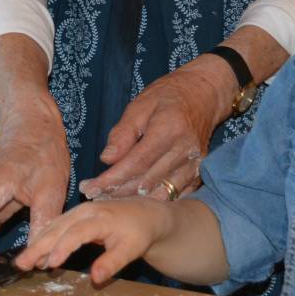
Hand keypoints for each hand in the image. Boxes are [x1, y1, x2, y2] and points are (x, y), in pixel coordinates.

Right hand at [15, 196, 172, 285]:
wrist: (144, 214)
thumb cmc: (138, 233)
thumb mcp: (131, 250)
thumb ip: (112, 263)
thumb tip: (95, 279)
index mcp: (100, 218)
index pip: (77, 232)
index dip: (63, 247)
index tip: (50, 264)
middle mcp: (85, 211)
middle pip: (58, 228)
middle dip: (38, 245)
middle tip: (21, 264)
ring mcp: (78, 211)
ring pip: (53, 226)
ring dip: (37, 243)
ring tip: (23, 262)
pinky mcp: (75, 215)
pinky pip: (56, 226)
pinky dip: (44, 239)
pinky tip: (36, 253)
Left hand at [78, 56, 232, 201]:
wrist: (204, 94)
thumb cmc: (168, 96)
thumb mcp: (140, 105)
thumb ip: (123, 133)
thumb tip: (107, 159)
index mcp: (169, 129)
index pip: (136, 163)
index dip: (112, 179)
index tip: (90, 187)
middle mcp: (185, 151)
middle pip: (146, 181)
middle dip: (117, 192)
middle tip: (92, 195)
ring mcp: (195, 165)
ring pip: (160, 193)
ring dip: (133, 201)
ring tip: (108, 200)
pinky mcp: (198, 174)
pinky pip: (174, 195)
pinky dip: (153, 201)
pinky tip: (133, 201)